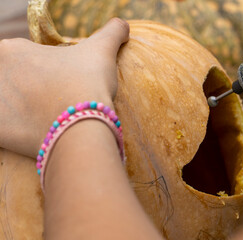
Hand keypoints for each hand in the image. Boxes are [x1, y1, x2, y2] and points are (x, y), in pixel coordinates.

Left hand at [0, 18, 128, 156]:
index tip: (62, 83)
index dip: (46, 72)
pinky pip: (5, 130)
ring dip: (22, 109)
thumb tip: (123, 25)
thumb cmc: (88, 83)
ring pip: (8, 104)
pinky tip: (36, 132)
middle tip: (56, 103)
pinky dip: (17, 131)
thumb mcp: (102, 50)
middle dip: (32, 90)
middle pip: (13, 82)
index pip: (25, 60)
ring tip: (49, 119)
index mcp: (11, 50)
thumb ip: (112, 31)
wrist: (83, 128)